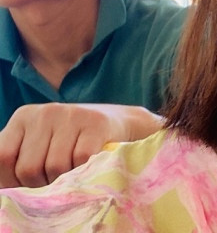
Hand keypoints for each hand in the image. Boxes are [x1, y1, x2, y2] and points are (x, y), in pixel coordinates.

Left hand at [0, 102, 162, 186]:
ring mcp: (72, 114)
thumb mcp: (39, 145)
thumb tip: (3, 191)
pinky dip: (84, 171)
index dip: (12, 178)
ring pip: (55, 167)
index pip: (3, 157)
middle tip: (55, 178)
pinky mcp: (96, 123)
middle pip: (29, 167)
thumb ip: (17, 160)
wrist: (120, 123)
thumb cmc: (72, 142)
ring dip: (64, 179)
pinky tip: (88, 164)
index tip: (29, 181)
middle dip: (41, 183)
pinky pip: (80, 161)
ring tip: (72, 170)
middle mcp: (46, 111)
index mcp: (24, 116)